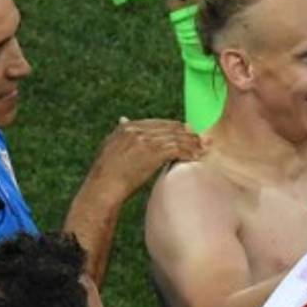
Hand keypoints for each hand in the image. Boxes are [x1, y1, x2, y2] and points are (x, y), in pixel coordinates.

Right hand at [85, 117, 204, 201]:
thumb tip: (123, 119)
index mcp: (128, 128)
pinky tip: (196, 157)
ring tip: (203, 149)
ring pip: (176, 138)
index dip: (174, 128)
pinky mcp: (153, 153)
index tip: (186, 132)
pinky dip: (188, 153)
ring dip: (192, 144)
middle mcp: (137, 130)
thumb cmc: (107, 174)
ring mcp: (145, 141)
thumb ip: (120, 133)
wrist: (103, 187)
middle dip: (187, 134)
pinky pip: (177, 149)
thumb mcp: (110, 146)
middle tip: (201, 140)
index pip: (158, 123)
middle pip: (169, 128)